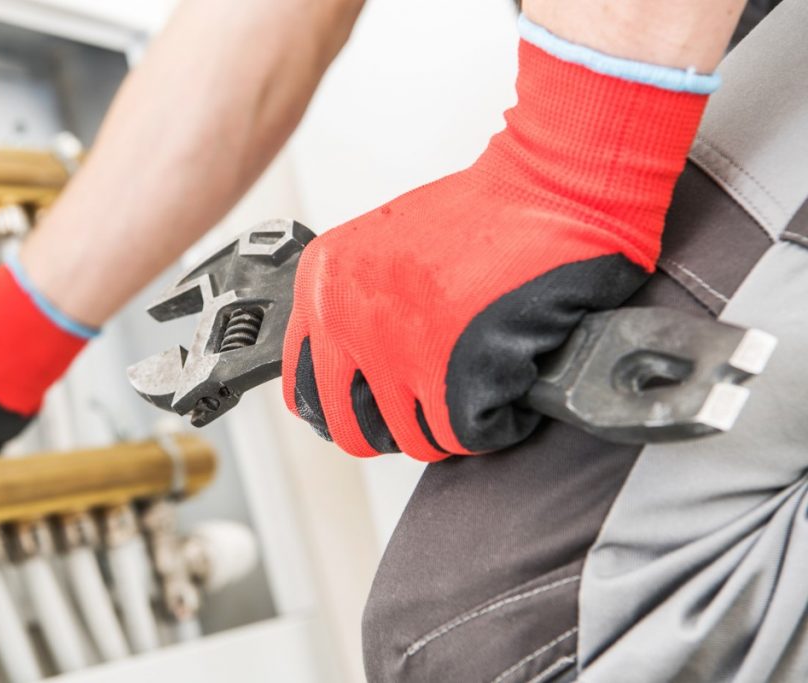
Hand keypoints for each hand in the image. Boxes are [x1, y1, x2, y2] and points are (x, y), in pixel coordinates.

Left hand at [282, 33, 708, 460]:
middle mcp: (343, 315)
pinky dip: (498, 426)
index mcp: (322, 283)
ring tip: (483, 388)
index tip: (376, 408)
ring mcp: (392, 345)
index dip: (347, 409)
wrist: (547, 185)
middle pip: (353, 429)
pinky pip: (466, 436)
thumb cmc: (484, 213)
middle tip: (437, 408)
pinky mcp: (448, 367)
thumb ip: (358, 304)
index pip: (303, 387)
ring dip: (454, 426)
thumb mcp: (386, 247)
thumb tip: (359, 373)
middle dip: (400, 430)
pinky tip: (512, 388)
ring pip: (414, 439)